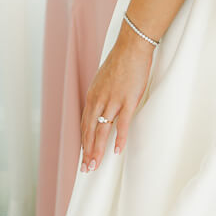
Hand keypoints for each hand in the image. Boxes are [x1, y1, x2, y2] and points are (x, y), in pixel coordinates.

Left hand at [80, 30, 152, 171]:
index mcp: (92, 96)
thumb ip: (103, 94)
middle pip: (90, 131)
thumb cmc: (121, 61)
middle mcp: (99, 100)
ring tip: (95, 165)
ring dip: (97, 150)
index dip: (84, 141)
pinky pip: (121, 124)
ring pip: (102, 131)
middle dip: (87, 152)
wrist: (131, 47)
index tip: (84, 155)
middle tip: (86, 169)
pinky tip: (116, 151)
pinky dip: (119, 139)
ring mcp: (112, 101)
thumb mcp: (105, 79)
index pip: (85, 124)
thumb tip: (105, 106)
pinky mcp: (127, 100)